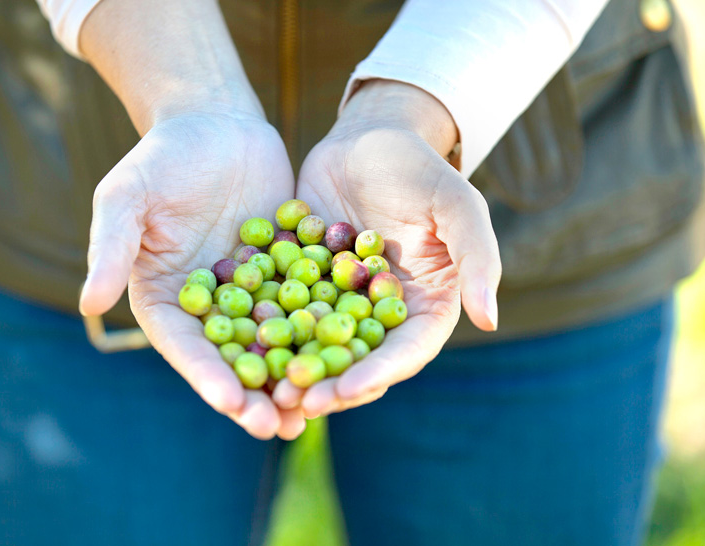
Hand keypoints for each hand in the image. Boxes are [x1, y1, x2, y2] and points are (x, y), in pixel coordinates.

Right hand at [79, 110, 304, 439]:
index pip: (185, 346)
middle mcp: (210, 306)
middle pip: (231, 358)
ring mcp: (252, 293)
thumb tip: (88, 303)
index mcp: (166, 299)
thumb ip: (112, 248)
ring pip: (274, 343)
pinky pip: (309, 307)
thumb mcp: (128, 196)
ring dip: (292, 378)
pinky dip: (325, 332)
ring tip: (316, 412)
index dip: (206, 376)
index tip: (230, 404)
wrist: (216, 123)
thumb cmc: (163, 157)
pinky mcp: (289, 274)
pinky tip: (349, 357)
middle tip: (280, 427)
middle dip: (254, 394)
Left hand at [275, 80, 501, 417]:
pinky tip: (237, 340)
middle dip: (327, 383)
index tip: (347, 391)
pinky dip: (264, 326)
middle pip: (356, 358)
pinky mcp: (301, 281)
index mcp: (422, 306)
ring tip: (263, 387)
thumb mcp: (458, 206)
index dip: (377, 373)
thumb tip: (490, 321)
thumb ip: (478, 259)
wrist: (368, 138)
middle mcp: (378, 313)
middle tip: (295, 403)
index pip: (405, 351)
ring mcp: (337, 300)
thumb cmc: (421, 170)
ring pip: (314, 342)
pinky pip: (282, 308)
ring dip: (291, 366)